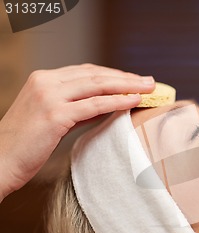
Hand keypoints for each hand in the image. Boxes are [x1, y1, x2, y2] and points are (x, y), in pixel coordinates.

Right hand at [0, 63, 154, 200]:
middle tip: (150, 81)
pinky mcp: (55, 114)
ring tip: (149, 88)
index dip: (113, 75)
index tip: (134, 80)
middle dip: (126, 77)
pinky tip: (133, 101)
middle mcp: (46, 82)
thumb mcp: (53, 118)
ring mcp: (49, 96)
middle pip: (95, 75)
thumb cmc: (26, 145)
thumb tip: (106, 106)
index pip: (86, 72)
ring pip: (97, 86)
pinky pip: (94, 105)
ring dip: (127, 86)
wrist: (0, 161)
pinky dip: (116, 101)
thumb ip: (77, 108)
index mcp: (43, 79)